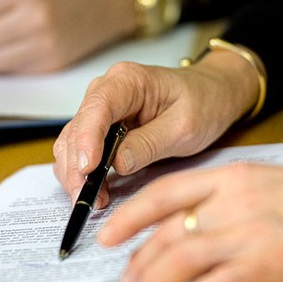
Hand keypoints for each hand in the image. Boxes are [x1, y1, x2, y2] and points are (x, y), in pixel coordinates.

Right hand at [53, 49, 259, 208]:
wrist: (210, 96)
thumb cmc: (202, 103)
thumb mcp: (184, 127)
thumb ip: (150, 144)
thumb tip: (117, 164)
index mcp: (127, 81)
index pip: (97, 107)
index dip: (87, 138)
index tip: (87, 168)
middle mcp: (106, 91)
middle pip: (77, 128)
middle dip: (77, 166)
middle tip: (87, 199)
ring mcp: (100, 110)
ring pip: (72, 142)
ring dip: (75, 173)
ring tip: (93, 200)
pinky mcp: (100, 128)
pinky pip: (81, 150)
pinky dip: (82, 172)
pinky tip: (94, 191)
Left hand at [97, 144, 282, 281]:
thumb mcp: (257, 179)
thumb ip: (217, 198)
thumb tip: (179, 224)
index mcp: (227, 178)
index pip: (163, 195)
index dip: (128, 216)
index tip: (107, 234)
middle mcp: (233, 204)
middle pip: (169, 232)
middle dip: (139, 257)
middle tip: (126, 275)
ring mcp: (252, 234)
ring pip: (185, 258)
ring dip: (157, 278)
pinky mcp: (273, 265)